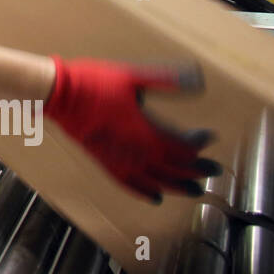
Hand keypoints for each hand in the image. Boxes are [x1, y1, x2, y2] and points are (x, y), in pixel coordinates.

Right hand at [44, 56, 219, 202]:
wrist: (59, 93)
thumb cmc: (94, 82)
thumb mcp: (134, 76)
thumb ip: (166, 80)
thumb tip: (197, 80)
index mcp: (146, 131)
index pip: (183, 146)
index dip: (199, 144)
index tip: (209, 136)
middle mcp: (136, 152)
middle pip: (175, 168)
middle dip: (197, 171)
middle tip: (214, 171)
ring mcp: (120, 160)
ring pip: (157, 181)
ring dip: (178, 186)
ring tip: (194, 191)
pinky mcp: (105, 163)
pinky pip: (129, 184)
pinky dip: (145, 192)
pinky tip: (155, 197)